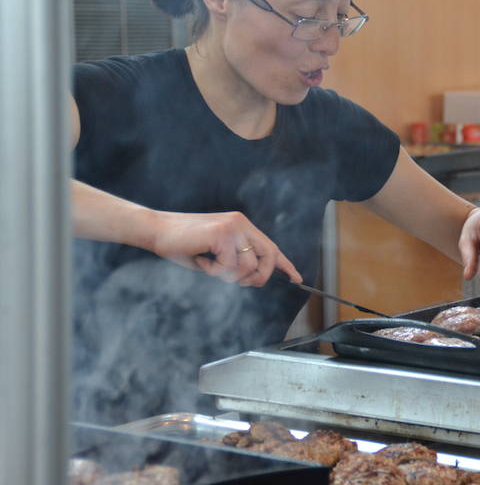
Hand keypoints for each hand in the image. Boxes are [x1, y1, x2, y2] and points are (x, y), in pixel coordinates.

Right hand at [150, 210, 302, 286]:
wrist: (155, 230)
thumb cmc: (183, 244)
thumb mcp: (215, 252)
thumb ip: (236, 259)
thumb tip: (254, 277)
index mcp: (241, 225)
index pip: (270, 247)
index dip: (285, 264)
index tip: (296, 278)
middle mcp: (241, 223)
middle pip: (268, 256)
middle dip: (259, 277)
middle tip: (243, 283)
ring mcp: (232, 226)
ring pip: (248, 265)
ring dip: (229, 275)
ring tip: (209, 264)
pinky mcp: (222, 233)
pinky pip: (229, 265)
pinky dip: (214, 270)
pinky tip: (201, 260)